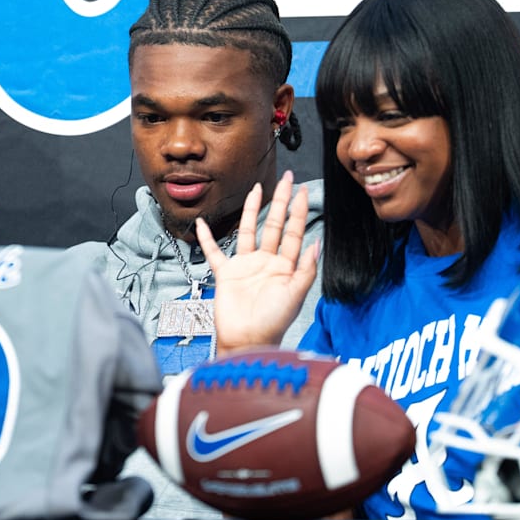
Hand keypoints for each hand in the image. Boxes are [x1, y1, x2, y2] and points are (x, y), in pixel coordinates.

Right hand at [196, 171, 318, 354]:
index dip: (297, 211)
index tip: (300, 190)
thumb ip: (306, 269)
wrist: (247, 340)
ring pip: (249, 231)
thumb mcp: (295, 295)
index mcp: (285, 266)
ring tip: (256, 190)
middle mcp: (266, 262)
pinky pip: (215, 251)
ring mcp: (246, 266)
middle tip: (285, 179)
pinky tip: (202, 224)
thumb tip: (317, 243)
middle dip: (280, 201)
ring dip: (252, 211)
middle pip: (273, 225)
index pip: (293, 232)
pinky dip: (207, 238)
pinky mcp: (226, 274)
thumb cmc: (273, 322)